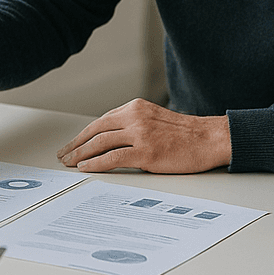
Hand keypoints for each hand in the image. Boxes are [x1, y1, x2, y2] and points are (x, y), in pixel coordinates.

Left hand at [56, 98, 230, 172]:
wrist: (209, 139)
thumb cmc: (185, 134)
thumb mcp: (154, 119)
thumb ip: (133, 125)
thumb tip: (110, 140)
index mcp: (135, 107)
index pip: (101, 121)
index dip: (84, 134)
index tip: (73, 143)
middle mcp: (134, 117)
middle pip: (96, 130)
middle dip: (76, 144)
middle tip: (64, 154)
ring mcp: (140, 134)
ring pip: (100, 143)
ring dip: (81, 154)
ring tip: (70, 163)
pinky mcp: (146, 152)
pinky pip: (113, 158)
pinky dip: (96, 163)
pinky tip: (86, 167)